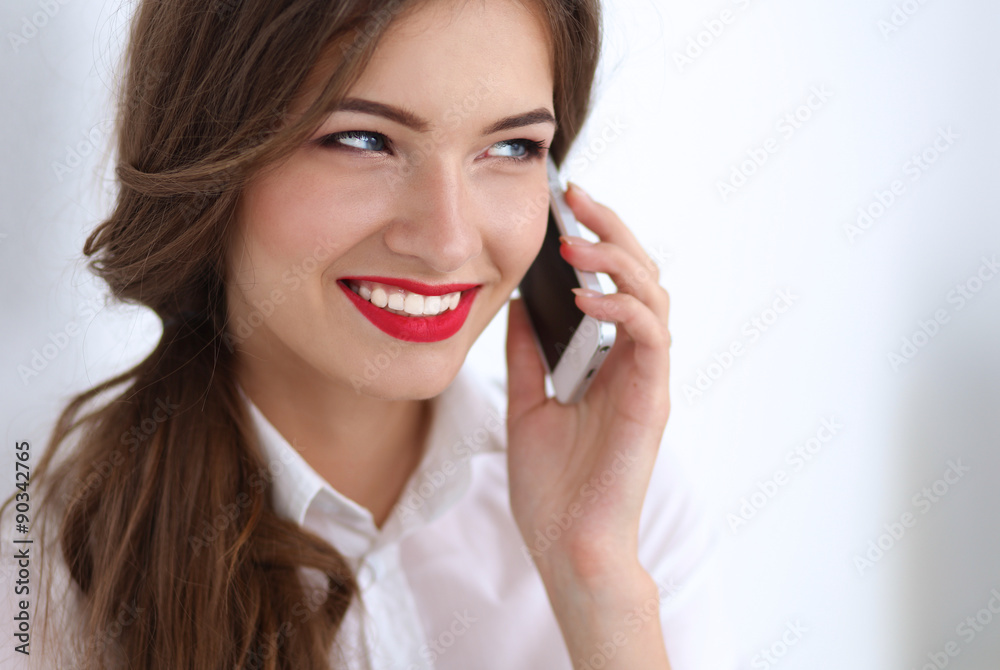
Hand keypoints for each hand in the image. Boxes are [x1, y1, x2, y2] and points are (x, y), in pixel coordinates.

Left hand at [505, 181, 671, 581]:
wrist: (566, 546)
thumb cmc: (552, 487)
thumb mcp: (527, 404)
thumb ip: (528, 355)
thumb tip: (516, 304)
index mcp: (608, 363)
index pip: (615, 284)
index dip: (598, 241)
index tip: (565, 207)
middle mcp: (634, 364)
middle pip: (642, 276)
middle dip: (613, 230)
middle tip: (578, 197)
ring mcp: (647, 379)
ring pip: (654, 295)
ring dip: (617, 259)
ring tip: (576, 242)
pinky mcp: (651, 399)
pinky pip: (649, 336)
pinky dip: (622, 307)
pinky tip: (585, 296)